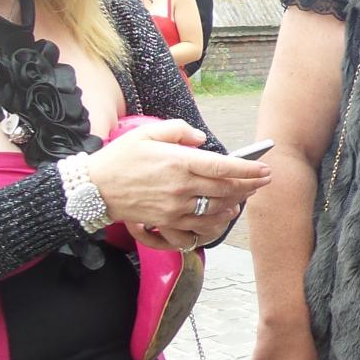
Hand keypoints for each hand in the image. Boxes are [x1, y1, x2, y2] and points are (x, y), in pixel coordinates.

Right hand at [84, 119, 271, 246]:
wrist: (93, 188)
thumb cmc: (120, 158)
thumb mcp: (147, 133)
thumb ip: (178, 131)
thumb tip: (201, 140)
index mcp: (178, 162)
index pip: (223, 168)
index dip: (249, 169)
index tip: (265, 168)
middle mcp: (180, 188)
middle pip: (226, 190)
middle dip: (250, 186)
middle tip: (264, 180)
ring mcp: (174, 209)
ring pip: (216, 211)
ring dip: (236, 204)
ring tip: (245, 196)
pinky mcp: (167, 223)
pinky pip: (199, 229)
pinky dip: (215, 224)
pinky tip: (222, 217)